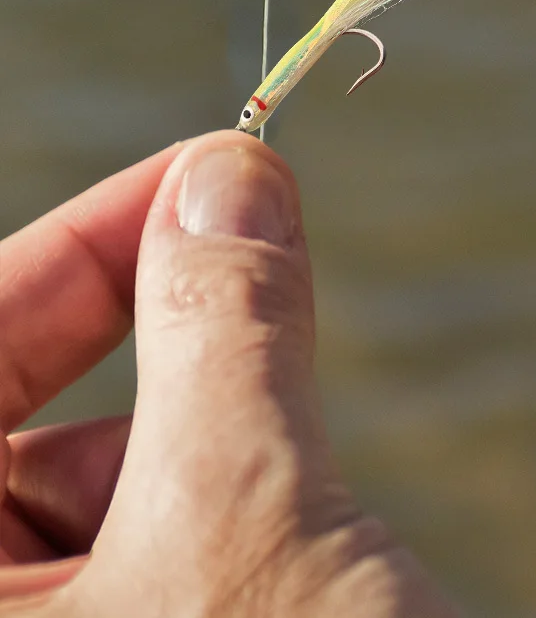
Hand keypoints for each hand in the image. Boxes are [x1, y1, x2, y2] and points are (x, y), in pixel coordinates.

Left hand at [0, 136, 455, 616]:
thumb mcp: (243, 509)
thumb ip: (223, 326)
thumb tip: (230, 172)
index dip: (80, 246)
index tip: (209, 175)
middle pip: (17, 434)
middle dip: (159, 357)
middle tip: (274, 282)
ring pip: (85, 508)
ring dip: (203, 460)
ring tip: (291, 528)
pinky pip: (131, 575)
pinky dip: (221, 530)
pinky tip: (295, 574)